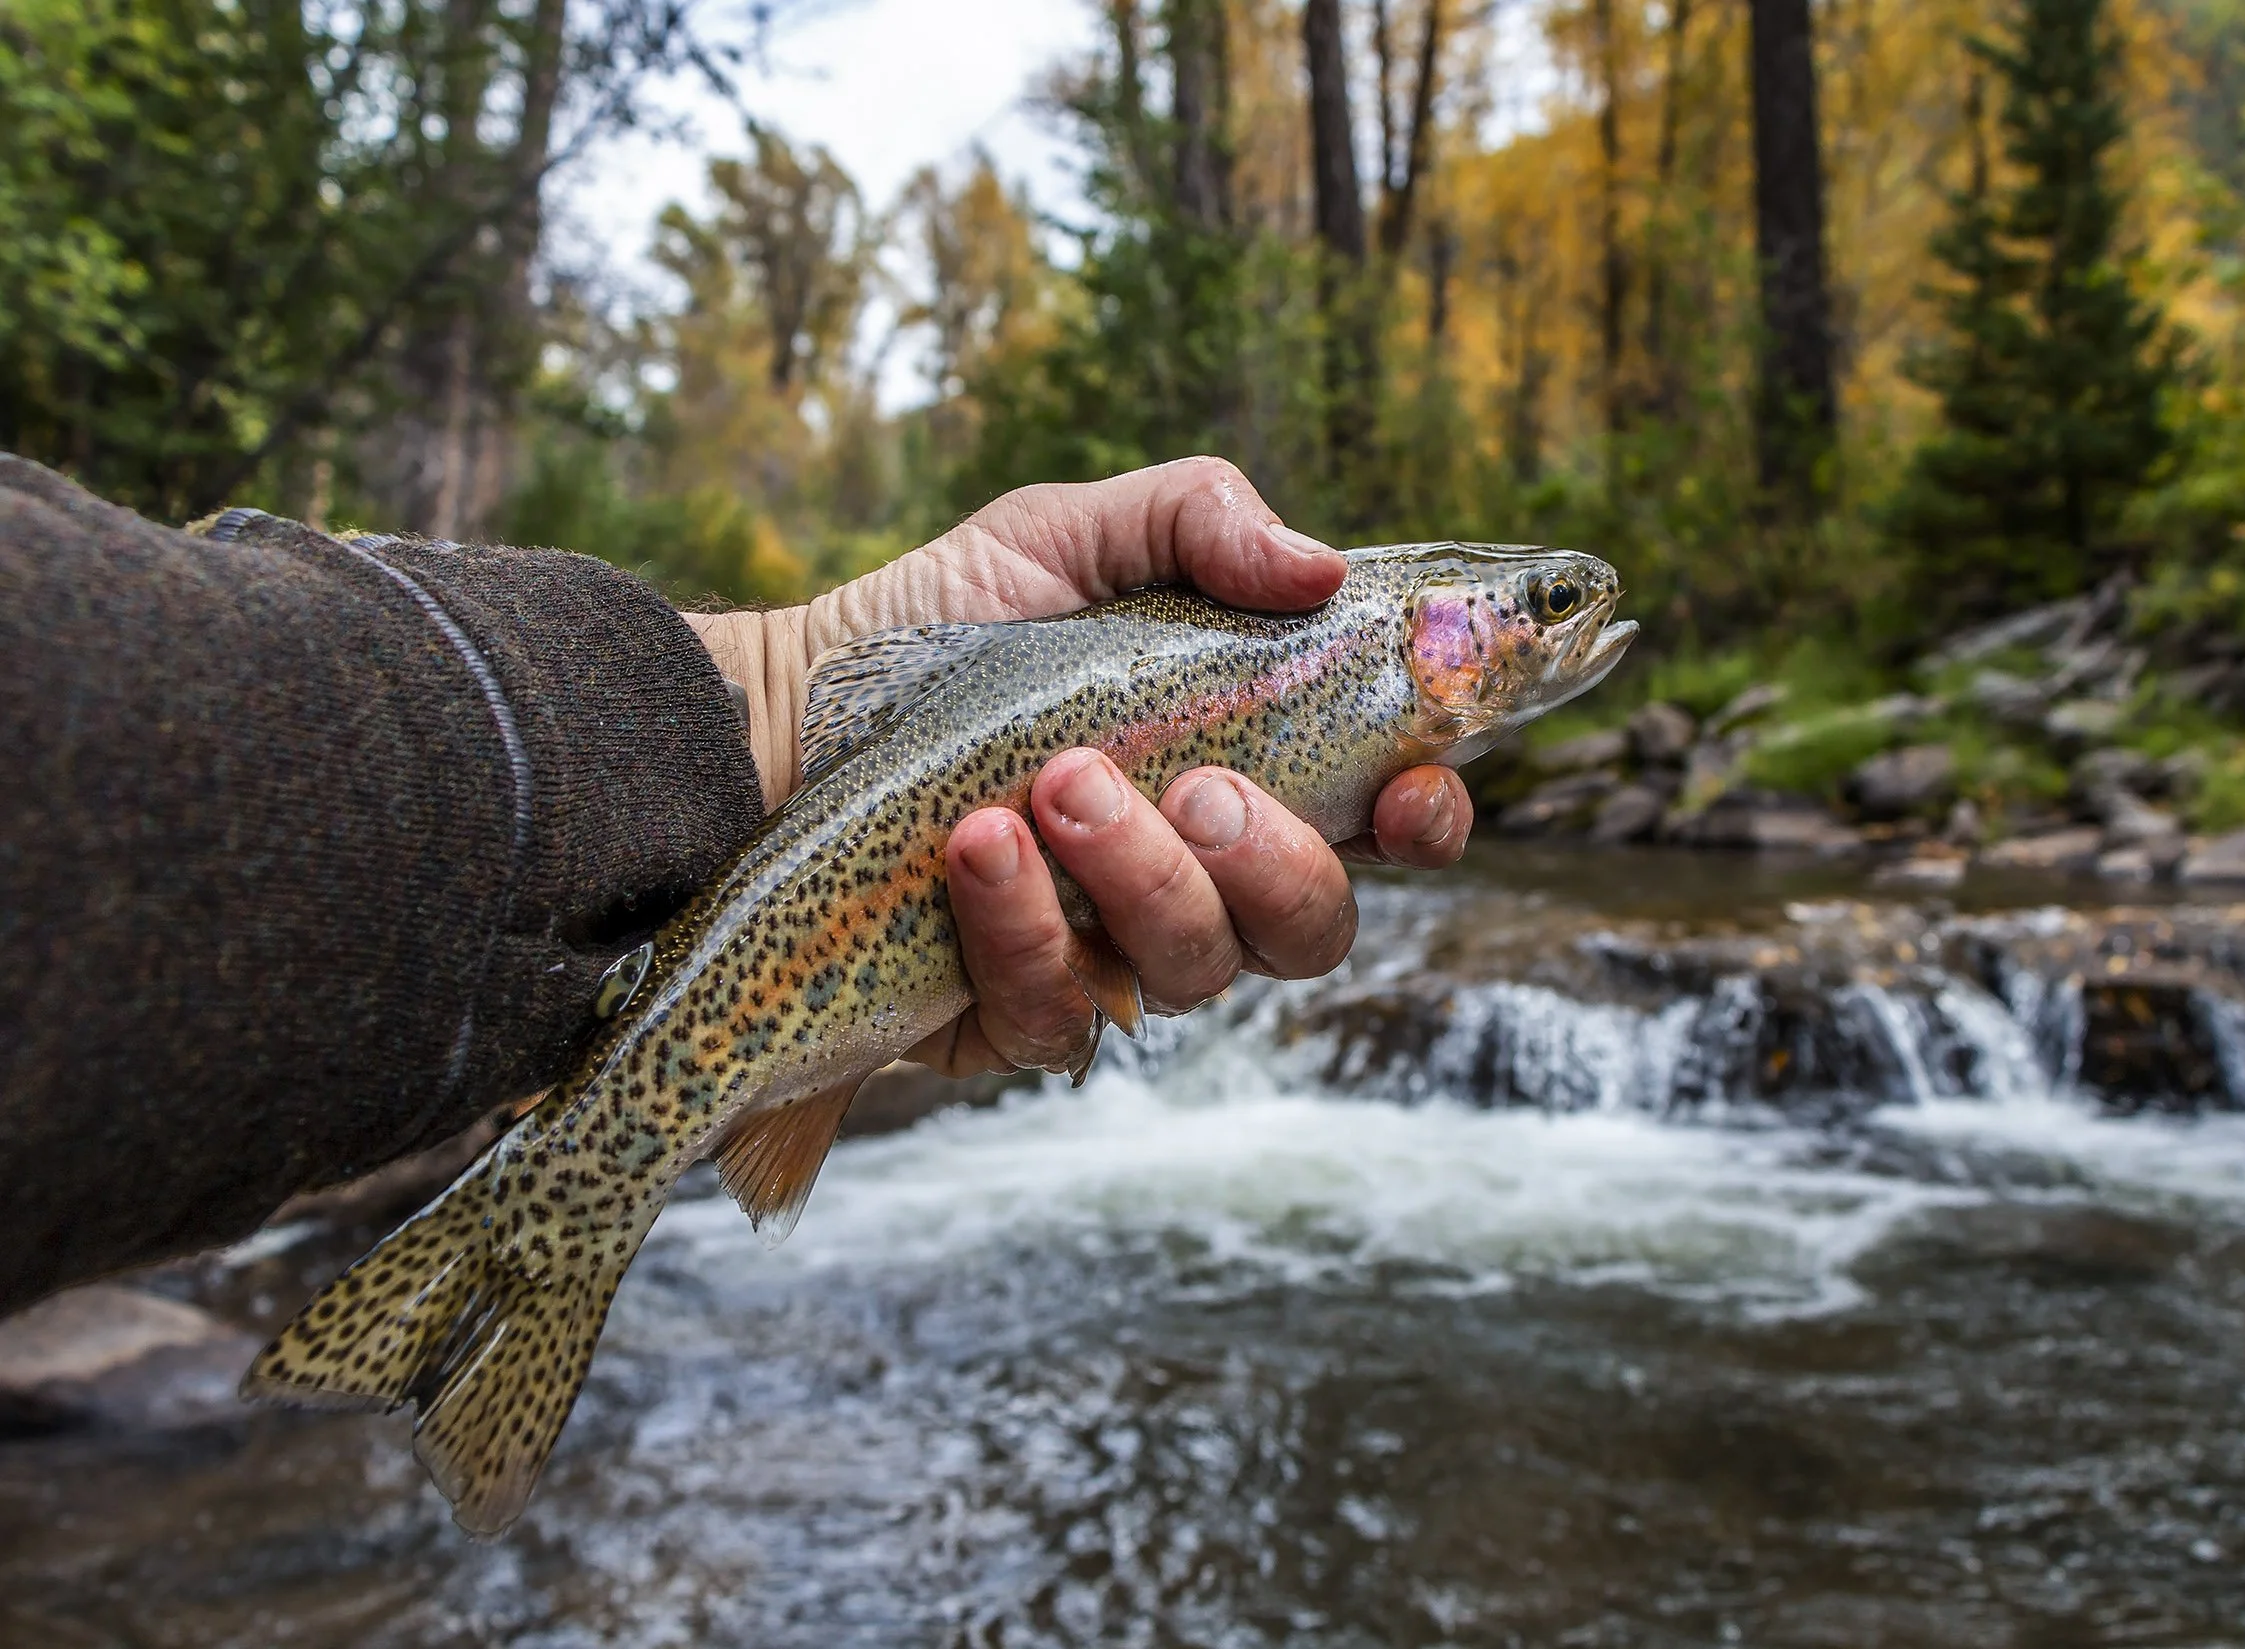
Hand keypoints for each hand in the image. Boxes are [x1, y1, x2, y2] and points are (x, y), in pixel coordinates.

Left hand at [683, 457, 1472, 1075]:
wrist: (768, 716)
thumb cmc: (934, 632)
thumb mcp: (1062, 534)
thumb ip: (1198, 521)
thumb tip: (1318, 566)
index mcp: (1243, 772)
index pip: (1382, 829)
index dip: (1426, 821)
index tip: (1410, 790)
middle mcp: (1193, 881)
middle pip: (1311, 929)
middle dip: (1275, 863)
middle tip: (1197, 784)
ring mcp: (1107, 959)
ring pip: (1197, 973)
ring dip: (1142, 878)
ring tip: (1055, 787)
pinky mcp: (1011, 1016)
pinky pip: (1060, 1012)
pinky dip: (1025, 928)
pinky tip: (975, 848)